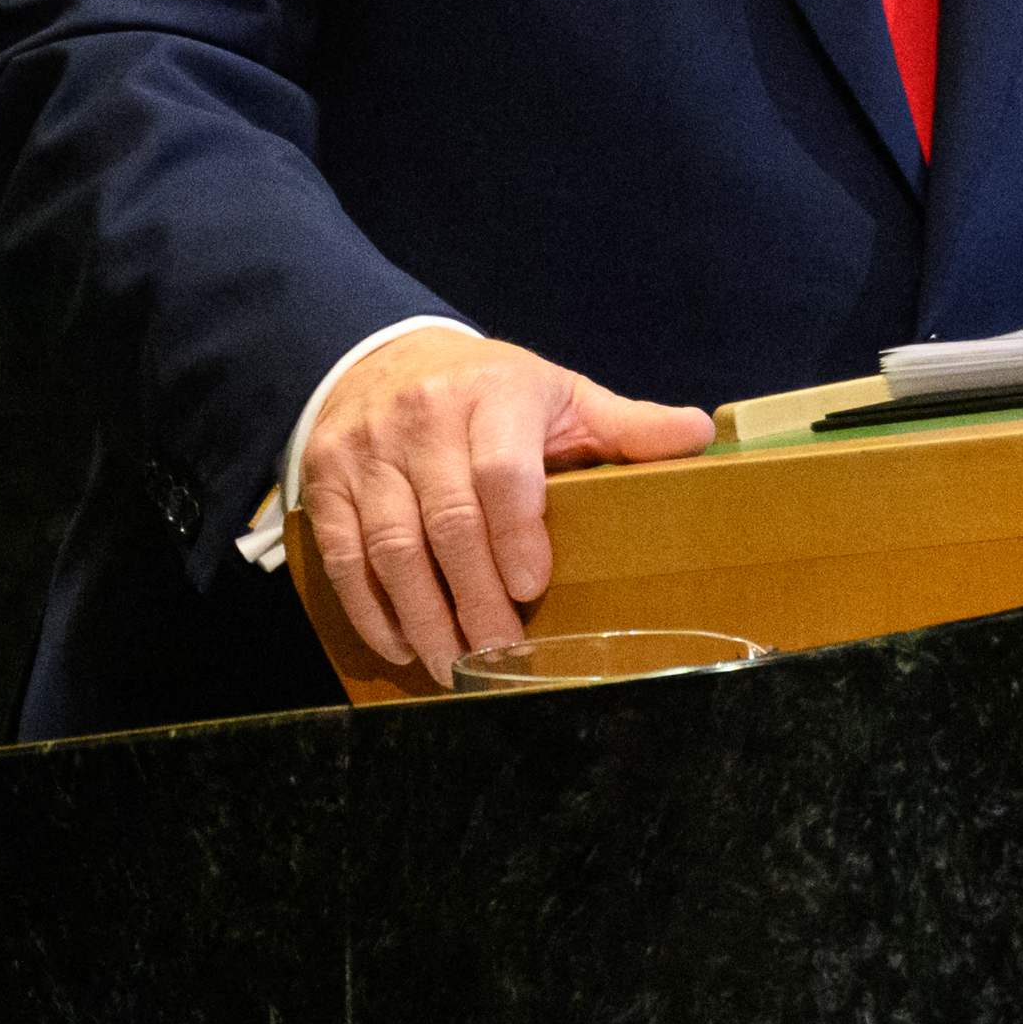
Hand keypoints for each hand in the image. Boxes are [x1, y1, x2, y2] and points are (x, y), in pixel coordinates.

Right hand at [299, 327, 713, 669]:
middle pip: (445, 521)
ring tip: (454, 666)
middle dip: (473, 598)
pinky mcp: (323, 482)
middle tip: (500, 654)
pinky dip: (371, 610)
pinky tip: (403, 644)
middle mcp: (422, 419)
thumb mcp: (561, 394)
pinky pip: (343, 557)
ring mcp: (366, 452)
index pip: (500, 469)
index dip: (516, 533)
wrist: (382, 357)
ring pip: (390, 547)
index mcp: (492, 394)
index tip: (533, 586)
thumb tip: (699, 435)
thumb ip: (626, 423)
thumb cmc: (490, 392)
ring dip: (423, 618)